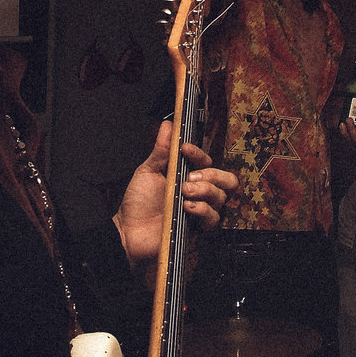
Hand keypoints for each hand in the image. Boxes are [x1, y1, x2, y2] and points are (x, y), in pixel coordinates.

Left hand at [115, 121, 238, 270]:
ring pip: (221, 197)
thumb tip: (168, 125)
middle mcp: (199, 193)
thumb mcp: (148, 171)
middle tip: (191, 177)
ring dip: (204, 190)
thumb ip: (162, 150)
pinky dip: (201, 209)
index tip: (185, 149)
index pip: (207, 162)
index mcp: (189, 177)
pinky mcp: (198, 229)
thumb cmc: (138, 202)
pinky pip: (213, 217)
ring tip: (184, 191)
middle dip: (213, 174)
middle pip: (227, 180)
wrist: (128, 230)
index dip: (199, 154)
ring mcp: (200, 211)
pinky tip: (186, 207)